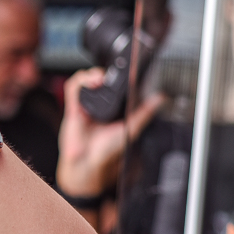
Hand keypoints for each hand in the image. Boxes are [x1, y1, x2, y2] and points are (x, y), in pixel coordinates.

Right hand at [56, 68, 162, 197]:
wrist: (88, 163)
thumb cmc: (105, 151)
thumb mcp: (130, 129)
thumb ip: (144, 113)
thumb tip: (160, 99)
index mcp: (112, 109)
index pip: (116, 85)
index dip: (121, 76)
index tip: (129, 70)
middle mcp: (98, 105)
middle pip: (100, 78)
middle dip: (107, 73)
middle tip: (115, 76)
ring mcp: (85, 105)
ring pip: (86, 79)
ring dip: (93, 73)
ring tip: (101, 78)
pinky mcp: (73, 107)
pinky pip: (73, 87)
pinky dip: (81, 80)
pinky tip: (91, 82)